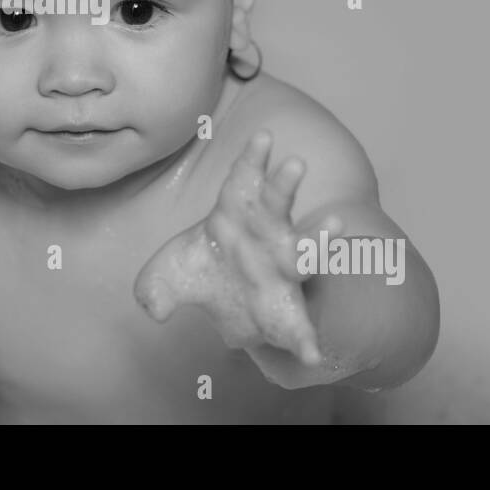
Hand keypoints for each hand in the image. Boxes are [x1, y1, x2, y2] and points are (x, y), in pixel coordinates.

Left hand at [133, 129, 344, 367]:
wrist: (228, 312)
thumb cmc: (203, 272)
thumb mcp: (167, 278)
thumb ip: (154, 287)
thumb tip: (152, 307)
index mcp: (235, 217)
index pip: (242, 183)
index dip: (252, 160)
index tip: (263, 136)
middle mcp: (266, 239)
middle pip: (277, 206)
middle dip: (284, 185)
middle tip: (295, 162)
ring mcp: (283, 274)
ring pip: (304, 253)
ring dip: (319, 240)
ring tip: (336, 224)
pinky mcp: (290, 314)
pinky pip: (302, 328)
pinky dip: (306, 341)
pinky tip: (311, 353)